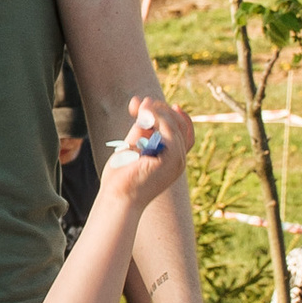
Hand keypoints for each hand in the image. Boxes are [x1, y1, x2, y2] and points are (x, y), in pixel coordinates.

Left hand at [94, 90, 193, 211]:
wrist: (118, 199)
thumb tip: (142, 105)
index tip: (153, 104)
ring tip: (138, 106)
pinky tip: (143, 111)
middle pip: (180, 125)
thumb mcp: (132, 147)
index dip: (174, 115)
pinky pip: (169, 130)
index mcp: (172, 160)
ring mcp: (177, 161)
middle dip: (160, 109)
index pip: (184, 133)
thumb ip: (140, 129)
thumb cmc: (122, 179)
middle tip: (138, 104)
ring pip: (175, 125)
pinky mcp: (171, 159)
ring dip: (157, 111)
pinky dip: (158, 117)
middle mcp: (179, 161)